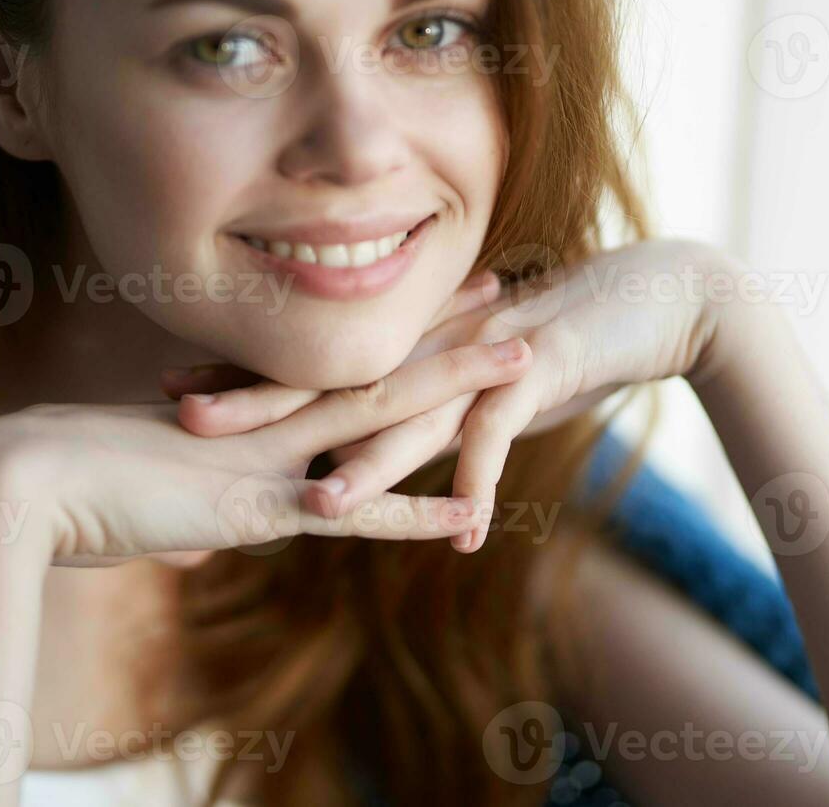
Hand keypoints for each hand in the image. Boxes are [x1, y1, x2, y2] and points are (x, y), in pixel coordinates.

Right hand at [0, 338, 533, 566]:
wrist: (19, 484)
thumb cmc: (59, 480)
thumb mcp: (137, 492)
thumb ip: (184, 515)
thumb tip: (197, 545)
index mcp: (244, 412)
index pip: (329, 362)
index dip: (384, 330)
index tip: (429, 295)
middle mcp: (267, 424)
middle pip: (370, 365)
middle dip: (440, 331)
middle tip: (501, 288)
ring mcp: (267, 460)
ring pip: (383, 411)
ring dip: (458, 387)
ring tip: (523, 355)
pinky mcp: (255, 510)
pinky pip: (352, 514)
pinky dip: (412, 516)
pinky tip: (472, 513)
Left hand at [160, 239, 730, 552]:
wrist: (652, 299)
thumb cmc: (559, 340)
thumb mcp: (479, 382)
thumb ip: (431, 412)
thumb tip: (383, 446)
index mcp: (410, 350)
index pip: (317, 367)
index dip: (248, 379)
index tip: (177, 388)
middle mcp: (433, 353)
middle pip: (337, 385)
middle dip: (264, 406)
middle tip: (188, 420)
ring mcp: (482, 362)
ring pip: (414, 415)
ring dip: (370, 463)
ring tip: (320, 506)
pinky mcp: (539, 374)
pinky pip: (507, 434)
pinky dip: (487, 480)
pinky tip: (470, 531)